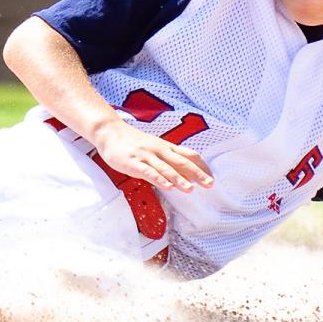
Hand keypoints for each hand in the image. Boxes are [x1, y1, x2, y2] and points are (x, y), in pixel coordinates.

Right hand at [88, 120, 212, 191]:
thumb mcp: (155, 147)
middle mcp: (159, 150)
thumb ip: (169, 159)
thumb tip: (187, 174)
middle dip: (197, 174)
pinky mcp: (133, 162)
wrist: (110, 132)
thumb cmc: (133, 142)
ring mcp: (146, 156)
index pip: (189, 155)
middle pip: (181, 162)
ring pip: (165, 168)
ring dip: (179, 179)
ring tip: (190, 189)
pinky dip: (158, 179)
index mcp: (166, 147)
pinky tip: (167, 187)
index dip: (201, 166)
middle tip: (209, 184)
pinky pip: (148, 172)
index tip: (212, 177)